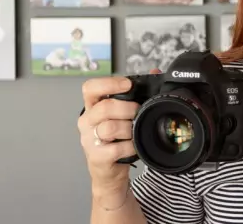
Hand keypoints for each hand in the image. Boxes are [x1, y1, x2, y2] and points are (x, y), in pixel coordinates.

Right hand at [77, 76, 138, 197]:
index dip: (109, 83)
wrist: (110, 171)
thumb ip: (135, 95)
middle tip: (137, 113)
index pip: (90, 88)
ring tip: (134, 132)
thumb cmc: (117, 139)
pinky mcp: (96, 157)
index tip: (127, 84)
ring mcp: (89, 140)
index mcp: (92, 107)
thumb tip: (155, 72)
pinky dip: (130, 146)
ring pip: (110, 127)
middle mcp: (87, 122)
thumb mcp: (123, 116)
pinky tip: (133, 146)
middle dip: (128, 108)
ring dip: (129, 129)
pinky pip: (117, 148)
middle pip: (105, 107)